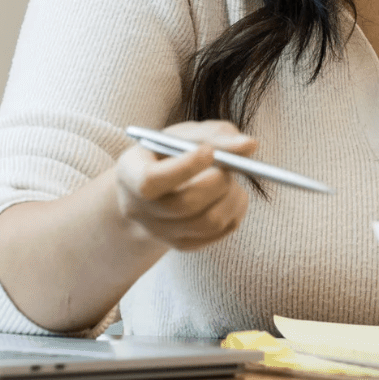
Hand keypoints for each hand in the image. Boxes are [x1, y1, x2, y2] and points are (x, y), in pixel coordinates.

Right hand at [113, 120, 257, 251]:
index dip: (184, 167)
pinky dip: (236, 209)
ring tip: (231, 178)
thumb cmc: (168, 154)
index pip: (151, 181)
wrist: (153, 187)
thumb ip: (214, 135)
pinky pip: (220, 231)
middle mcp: (139, 210)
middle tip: (231, 165)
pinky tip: (230, 194)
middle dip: (217, 181)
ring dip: (231, 196)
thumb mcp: (182, 135)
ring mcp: (160, 232)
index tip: (209, 151)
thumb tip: (249, 145)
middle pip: (185, 204)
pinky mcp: (183, 244)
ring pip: (209, 221)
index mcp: (129, 174)